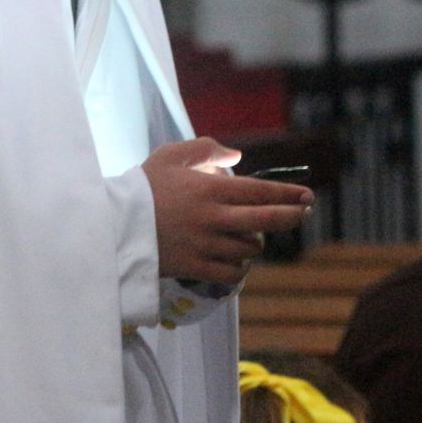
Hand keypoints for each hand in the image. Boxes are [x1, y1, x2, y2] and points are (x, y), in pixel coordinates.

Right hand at [142, 138, 313, 285]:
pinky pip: (232, 273)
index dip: (288, 194)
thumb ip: (206, 149)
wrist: (114, 225)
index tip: (307, 195)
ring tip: (250, 234)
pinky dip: (239, 266)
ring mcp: (206, 246)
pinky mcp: (195, 268)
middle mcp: (213, 218)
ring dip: (255, 241)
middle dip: (291, 216)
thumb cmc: (143, 187)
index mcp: (210, 189)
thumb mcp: (170, 155)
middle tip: (303, 212)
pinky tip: (236, 258)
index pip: (260, 192)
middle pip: (265, 221)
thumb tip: (237, 157)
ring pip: (249, 248)